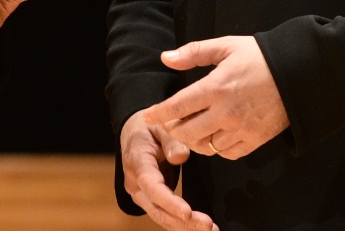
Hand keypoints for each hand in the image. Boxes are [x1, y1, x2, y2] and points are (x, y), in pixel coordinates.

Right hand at [119, 110, 217, 230]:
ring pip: (161, 216)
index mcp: (137, 163)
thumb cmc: (149, 126)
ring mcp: (141, 195)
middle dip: (183, 221)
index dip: (169, 202)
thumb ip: (171, 139)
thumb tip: (181, 156)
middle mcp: (136, 184)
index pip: (152, 187)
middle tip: (209, 226)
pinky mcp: (149, 200)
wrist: (133, 132)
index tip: (187, 213)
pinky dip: (181, 224)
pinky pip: (164, 215)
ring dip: (185, 226)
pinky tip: (199, 228)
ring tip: (211, 230)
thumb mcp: (160, 125)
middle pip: (158, 209)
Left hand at [143, 35, 289, 160]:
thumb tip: (166, 58)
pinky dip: (217, 148)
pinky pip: (228, 153)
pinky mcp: (256, 140)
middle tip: (171, 123)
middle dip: (173, 130)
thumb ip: (194, 53)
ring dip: (194, 141)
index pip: (177, 106)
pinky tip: (215, 137)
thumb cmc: (260, 56)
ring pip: (206, 147)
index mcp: (216, 87)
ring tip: (193, 130)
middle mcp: (226, 112)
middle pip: (187, 133)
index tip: (148, 117)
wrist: (299, 72)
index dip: (158, 114)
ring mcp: (241, 129)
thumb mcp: (226, 46)